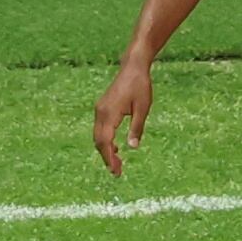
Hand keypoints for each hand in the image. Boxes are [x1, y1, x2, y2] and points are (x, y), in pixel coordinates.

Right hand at [93, 60, 153, 176]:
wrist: (133, 68)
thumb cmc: (141, 86)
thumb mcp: (143, 108)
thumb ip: (137, 127)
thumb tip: (132, 147)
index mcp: (109, 113)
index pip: (105, 141)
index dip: (109, 158)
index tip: (116, 171)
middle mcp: (100, 113)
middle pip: (99, 141)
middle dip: (107, 158)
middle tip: (118, 172)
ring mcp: (99, 110)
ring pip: (98, 136)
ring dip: (106, 150)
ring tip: (118, 164)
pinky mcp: (102, 108)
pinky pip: (100, 129)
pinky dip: (106, 140)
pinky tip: (116, 148)